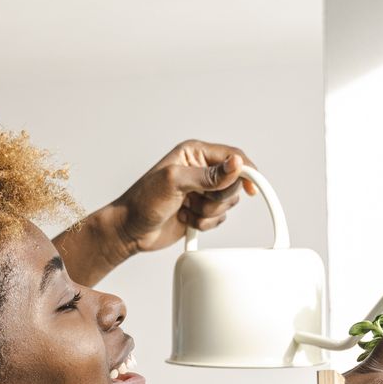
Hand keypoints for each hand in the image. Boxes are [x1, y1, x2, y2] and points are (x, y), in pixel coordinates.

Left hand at [110, 140, 257, 254]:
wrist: (131, 230)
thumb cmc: (143, 202)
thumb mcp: (175, 182)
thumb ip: (208, 175)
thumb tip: (236, 164)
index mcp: (195, 153)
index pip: (232, 156)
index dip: (245, 171)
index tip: (252, 188)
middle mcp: (201, 170)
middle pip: (233, 183)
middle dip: (218, 198)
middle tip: (196, 201)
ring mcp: (202, 192)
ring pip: (228, 203)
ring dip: (209, 213)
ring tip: (188, 210)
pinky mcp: (202, 211)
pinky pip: (220, 218)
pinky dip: (206, 223)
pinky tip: (186, 219)